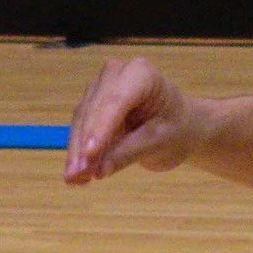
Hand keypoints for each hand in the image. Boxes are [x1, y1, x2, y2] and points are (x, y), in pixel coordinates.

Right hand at [65, 54, 198, 182]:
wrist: (177, 126)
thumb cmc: (175, 129)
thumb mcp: (159, 142)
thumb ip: (129, 153)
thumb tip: (99, 171)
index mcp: (142, 73)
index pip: (116, 100)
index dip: (101, 128)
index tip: (89, 155)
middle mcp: (117, 73)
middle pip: (94, 109)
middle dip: (85, 144)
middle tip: (77, 176)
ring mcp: (100, 86)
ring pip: (82, 119)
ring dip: (76, 151)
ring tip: (75, 179)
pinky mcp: (90, 103)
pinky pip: (80, 128)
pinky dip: (77, 151)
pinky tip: (75, 176)